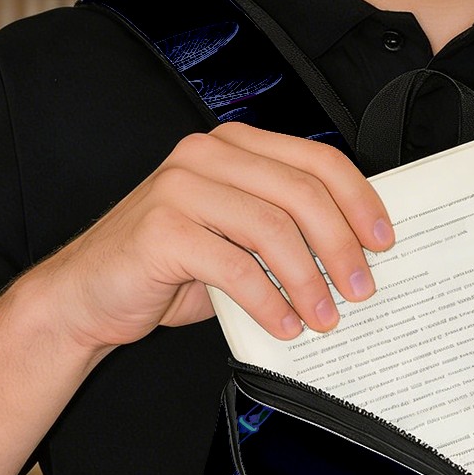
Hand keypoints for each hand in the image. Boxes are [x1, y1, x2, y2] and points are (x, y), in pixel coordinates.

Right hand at [27, 121, 393, 353]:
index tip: (384, 243)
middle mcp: (207, 155)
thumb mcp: (235, 241)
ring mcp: (180, 187)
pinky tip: (285, 328)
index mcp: (233, 146)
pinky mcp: (161, 229)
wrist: (89, 295)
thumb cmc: (170, 270)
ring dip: (309, 281)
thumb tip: (354, 259)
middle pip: (301, 193)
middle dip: (341, 247)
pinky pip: (234, 266)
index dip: (359, 200)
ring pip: (272, 229)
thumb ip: (282, 233)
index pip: (315, 161)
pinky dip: (268, 302)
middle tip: (361, 290)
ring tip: (326, 318)